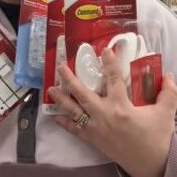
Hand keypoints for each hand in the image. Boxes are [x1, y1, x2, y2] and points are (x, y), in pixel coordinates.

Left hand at [48, 48, 176, 176]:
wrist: (151, 165)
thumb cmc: (156, 138)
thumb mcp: (165, 114)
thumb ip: (168, 93)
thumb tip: (169, 76)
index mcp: (121, 106)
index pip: (113, 79)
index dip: (109, 63)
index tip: (103, 50)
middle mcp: (104, 115)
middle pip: (82, 94)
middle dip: (70, 79)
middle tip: (60, 67)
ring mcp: (95, 127)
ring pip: (73, 111)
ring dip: (60, 99)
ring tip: (50, 89)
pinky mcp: (92, 139)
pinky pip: (74, 130)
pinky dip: (64, 123)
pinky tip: (55, 116)